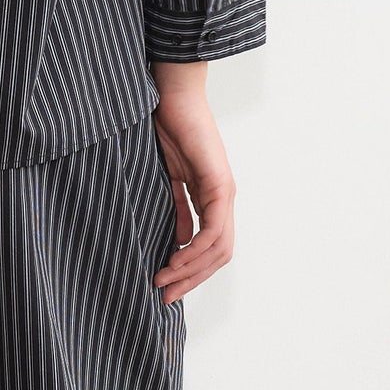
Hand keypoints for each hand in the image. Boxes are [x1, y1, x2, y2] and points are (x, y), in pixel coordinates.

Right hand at [149, 61, 235, 302]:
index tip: (165, 285)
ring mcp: (224, 191)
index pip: (210, 247)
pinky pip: (214, 227)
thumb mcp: (167, 178)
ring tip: (165, 280)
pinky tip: (175, 257)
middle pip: (219, 255)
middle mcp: (223, 198)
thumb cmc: (165, 127)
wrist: (170, 94)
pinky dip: (196, 248)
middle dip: (192, 279)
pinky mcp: (219, 182)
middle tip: (164, 295)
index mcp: (211, 197)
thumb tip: (180, 240)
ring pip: (219, 247)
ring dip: (192, 269)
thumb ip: (177, 208)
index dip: (191, 271)